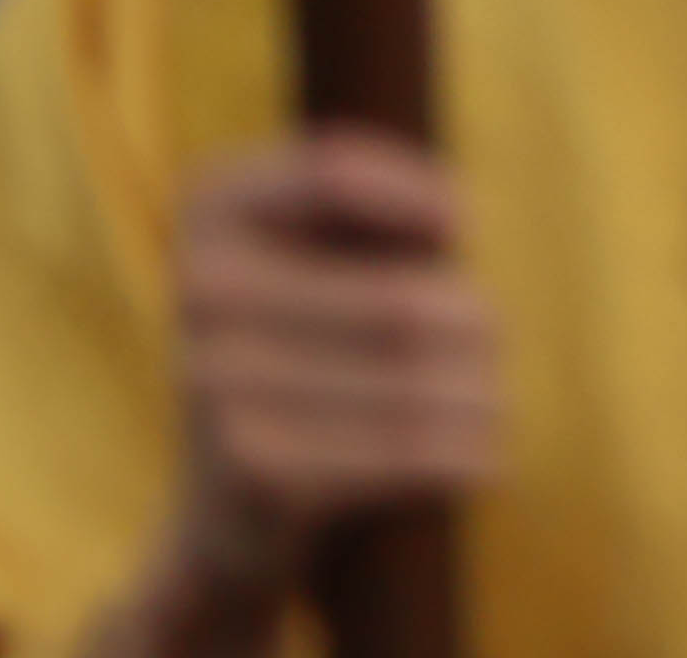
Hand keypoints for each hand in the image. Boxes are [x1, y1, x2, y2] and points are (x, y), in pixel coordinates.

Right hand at [126, 128, 499, 638]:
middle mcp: (198, 289)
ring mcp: (214, 379)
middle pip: (405, 300)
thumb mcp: (333, 255)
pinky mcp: (253, 465)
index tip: (457, 228)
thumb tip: (451, 222)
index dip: (423, 195)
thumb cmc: (314, 349)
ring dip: (481, 394)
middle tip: (488, 348)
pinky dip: (466, 452)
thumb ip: (385, 209)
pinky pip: (410, 446)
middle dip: (476, 327)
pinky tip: (476, 457)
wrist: (229, 514)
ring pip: (420, 373)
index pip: (335, 172)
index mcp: (211, 209)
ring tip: (486, 404)